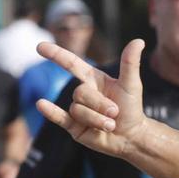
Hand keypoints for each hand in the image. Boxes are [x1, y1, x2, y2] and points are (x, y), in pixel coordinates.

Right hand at [37, 39, 146, 159]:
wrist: (131, 136)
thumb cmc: (131, 108)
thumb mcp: (131, 85)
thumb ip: (130, 64)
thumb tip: (138, 40)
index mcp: (93, 79)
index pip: (72, 63)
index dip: (57, 55)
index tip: (40, 46)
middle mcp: (83, 93)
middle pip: (80, 93)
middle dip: (100, 105)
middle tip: (115, 112)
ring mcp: (77, 110)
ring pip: (77, 109)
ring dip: (97, 119)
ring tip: (110, 125)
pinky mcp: (74, 126)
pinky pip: (60, 117)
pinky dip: (50, 112)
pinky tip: (41, 104)